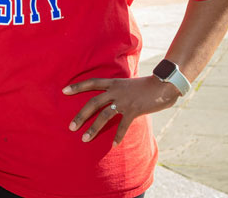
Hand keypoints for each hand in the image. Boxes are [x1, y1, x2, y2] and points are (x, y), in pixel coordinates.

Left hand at [62, 75, 180, 145]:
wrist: (164, 84)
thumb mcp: (128, 84)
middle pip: (93, 102)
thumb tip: (110, 98)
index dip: (77, 86)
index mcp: (113, 82)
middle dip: (81, 115)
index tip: (63, 91)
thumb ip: (117, 90)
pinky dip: (118, 136)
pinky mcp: (134, 110)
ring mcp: (124, 100)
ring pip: (104, 115)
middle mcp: (116, 91)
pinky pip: (123, 125)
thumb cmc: (146, 85)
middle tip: (71, 127)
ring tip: (84, 139)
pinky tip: (113, 145)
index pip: (91, 82)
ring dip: (94, 128)